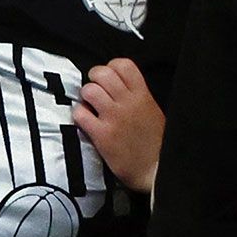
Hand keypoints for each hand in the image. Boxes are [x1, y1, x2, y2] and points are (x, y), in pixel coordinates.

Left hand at [73, 58, 163, 192]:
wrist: (156, 171)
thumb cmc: (156, 144)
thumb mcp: (154, 111)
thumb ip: (138, 96)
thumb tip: (119, 85)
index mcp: (143, 95)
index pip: (123, 64)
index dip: (111, 67)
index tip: (109, 78)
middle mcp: (128, 102)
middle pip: (102, 73)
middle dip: (94, 79)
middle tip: (95, 90)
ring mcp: (114, 117)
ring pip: (89, 90)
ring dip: (86, 97)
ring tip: (90, 106)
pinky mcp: (102, 135)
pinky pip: (80, 113)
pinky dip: (79, 115)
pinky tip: (86, 122)